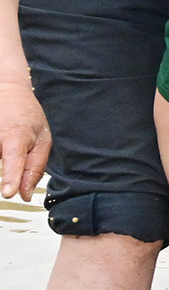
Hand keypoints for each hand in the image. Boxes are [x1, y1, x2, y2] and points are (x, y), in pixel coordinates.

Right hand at [0, 80, 47, 200]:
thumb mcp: (43, 139)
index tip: (8, 193)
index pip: (14, 159)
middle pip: (3, 160)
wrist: (7, 94)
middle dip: (7, 173)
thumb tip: (25, 195)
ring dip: (5, 166)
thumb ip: (35, 168)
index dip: (11, 177)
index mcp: (16, 135)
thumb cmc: (28, 118)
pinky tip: (4, 150)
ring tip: (9, 144)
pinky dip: (0, 155)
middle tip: (15, 154)